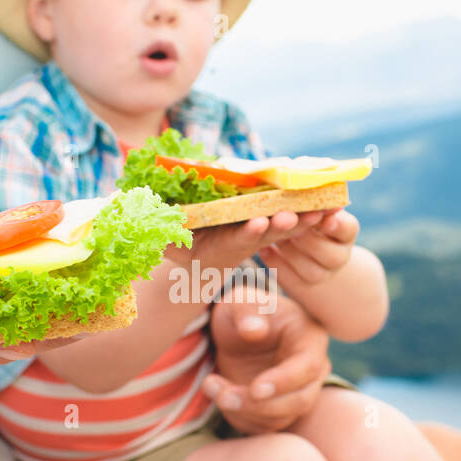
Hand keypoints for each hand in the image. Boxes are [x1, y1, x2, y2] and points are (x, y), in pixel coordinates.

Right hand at [165, 209, 328, 277]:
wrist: (198, 262)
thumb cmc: (177, 249)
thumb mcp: (166, 243)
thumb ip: (160, 232)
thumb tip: (132, 213)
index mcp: (223, 247)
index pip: (238, 239)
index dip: (248, 233)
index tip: (259, 225)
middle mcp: (244, 239)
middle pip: (268, 232)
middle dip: (283, 224)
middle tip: (297, 215)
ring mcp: (258, 230)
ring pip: (285, 223)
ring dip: (303, 216)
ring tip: (323, 207)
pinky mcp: (268, 220)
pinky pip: (291, 213)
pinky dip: (308, 207)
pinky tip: (328, 198)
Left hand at [206, 290, 330, 433]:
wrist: (236, 332)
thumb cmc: (243, 311)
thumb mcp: (241, 301)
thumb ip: (247, 310)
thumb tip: (253, 331)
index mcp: (310, 338)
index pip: (308, 367)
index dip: (283, 381)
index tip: (255, 388)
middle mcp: (312, 370)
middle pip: (300, 400)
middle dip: (260, 404)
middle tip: (223, 396)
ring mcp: (298, 393)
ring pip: (280, 417)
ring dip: (243, 411)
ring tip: (211, 385)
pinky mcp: (279, 410)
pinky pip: (264, 426)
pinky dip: (238, 417)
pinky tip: (218, 393)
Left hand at [259, 208, 357, 285]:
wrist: (302, 244)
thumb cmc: (303, 212)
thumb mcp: (310, 204)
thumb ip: (311, 199)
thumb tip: (302, 177)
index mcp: (346, 231)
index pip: (348, 229)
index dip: (338, 225)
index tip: (325, 219)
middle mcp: (339, 256)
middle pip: (331, 256)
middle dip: (307, 239)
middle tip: (287, 221)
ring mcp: (323, 274)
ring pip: (311, 272)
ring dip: (290, 252)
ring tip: (272, 236)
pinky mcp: (302, 285)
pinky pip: (291, 280)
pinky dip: (276, 263)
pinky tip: (264, 250)